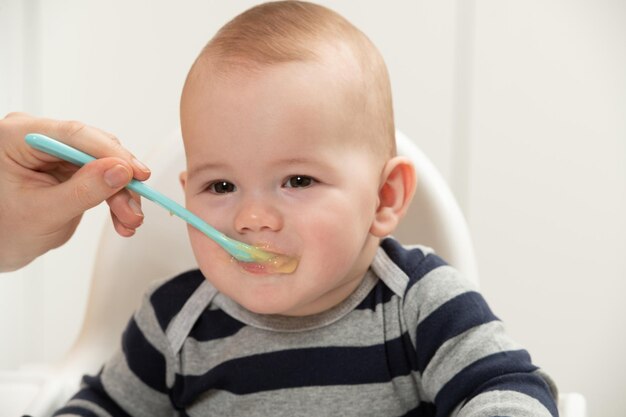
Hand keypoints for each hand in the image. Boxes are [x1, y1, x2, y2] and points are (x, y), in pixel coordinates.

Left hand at [0, 112, 150, 271]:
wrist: (0, 246)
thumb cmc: (4, 230)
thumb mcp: (44, 214)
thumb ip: (83, 191)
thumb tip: (120, 171)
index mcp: (17, 137)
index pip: (73, 135)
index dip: (110, 153)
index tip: (135, 173)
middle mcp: (39, 137)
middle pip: (94, 148)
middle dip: (120, 180)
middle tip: (133, 208)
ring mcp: (56, 152)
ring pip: (105, 163)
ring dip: (122, 193)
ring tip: (129, 221)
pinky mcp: (70, 166)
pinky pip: (103, 175)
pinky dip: (116, 197)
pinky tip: (122, 218)